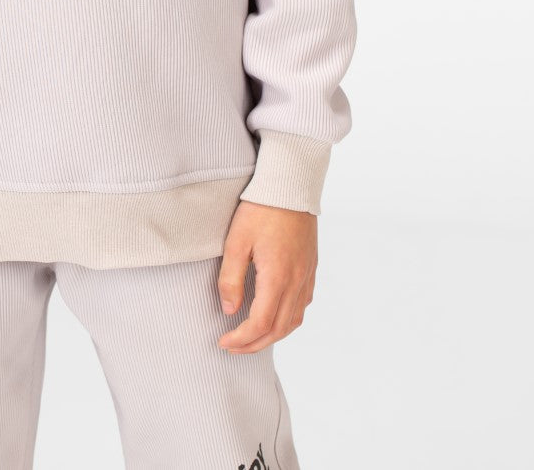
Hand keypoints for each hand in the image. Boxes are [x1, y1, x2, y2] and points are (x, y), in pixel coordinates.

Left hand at [216, 199, 317, 352]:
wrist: (291, 185)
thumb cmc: (261, 209)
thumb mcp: (236, 241)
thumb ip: (231, 278)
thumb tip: (229, 310)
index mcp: (278, 277)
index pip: (260, 323)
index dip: (241, 339)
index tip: (223, 342)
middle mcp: (297, 282)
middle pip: (278, 329)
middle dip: (254, 344)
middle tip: (232, 348)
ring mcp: (307, 276)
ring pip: (293, 321)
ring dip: (272, 336)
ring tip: (250, 338)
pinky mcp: (311, 268)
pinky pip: (302, 306)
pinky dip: (287, 321)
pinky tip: (274, 317)